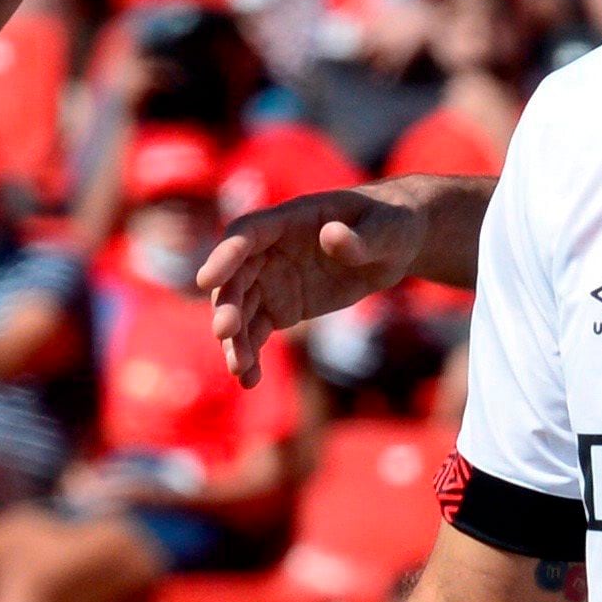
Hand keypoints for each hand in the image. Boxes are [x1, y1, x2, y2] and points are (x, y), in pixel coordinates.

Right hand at [199, 187, 419, 380]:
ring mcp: (273, 280)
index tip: (207, 280)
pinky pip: (256, 332)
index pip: (247, 234)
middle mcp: (270, 250)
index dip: (225, 255)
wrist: (395, 246)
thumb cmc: (392, 225)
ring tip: (239, 370)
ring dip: (235, 339)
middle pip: (236, 277)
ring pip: (241, 310)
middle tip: (225, 333)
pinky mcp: (282, 307)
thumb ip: (360, 238)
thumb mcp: (388, 230)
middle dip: (227, 304)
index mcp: (290, 220)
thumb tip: (331, 237)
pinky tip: (249, 380)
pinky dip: (250, 355)